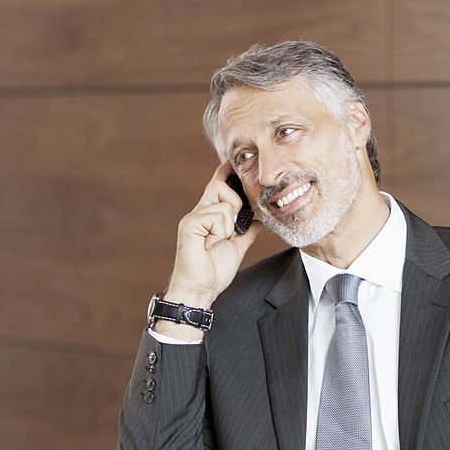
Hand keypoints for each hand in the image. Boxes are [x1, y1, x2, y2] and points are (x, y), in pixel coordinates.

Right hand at [165, 161, 260, 310]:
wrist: (200, 290)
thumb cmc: (213, 271)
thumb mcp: (237, 247)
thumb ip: (247, 230)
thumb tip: (259, 218)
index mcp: (209, 215)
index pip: (218, 185)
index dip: (226, 172)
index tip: (234, 160)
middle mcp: (199, 211)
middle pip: (221, 185)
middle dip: (235, 205)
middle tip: (230, 230)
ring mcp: (193, 216)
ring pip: (225, 203)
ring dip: (229, 226)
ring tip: (217, 241)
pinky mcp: (190, 224)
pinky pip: (217, 216)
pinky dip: (221, 232)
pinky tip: (211, 244)